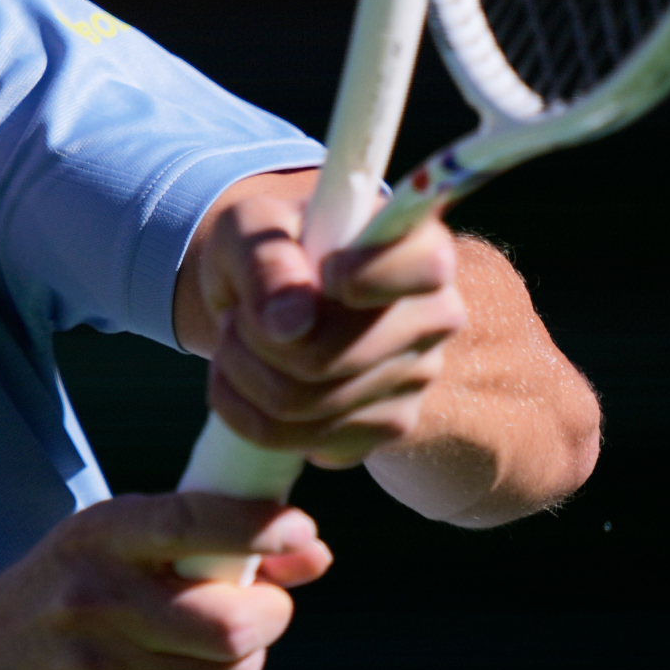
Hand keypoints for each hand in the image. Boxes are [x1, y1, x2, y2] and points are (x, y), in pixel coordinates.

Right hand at [0, 492, 331, 669]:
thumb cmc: (64, 602)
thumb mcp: (111, 550)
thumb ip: (207, 543)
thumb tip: (316, 552)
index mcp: (94, 537)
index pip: (191, 523)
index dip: (259, 528)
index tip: (301, 533)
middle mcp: (90, 600)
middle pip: (227, 625)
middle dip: (268, 619)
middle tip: (266, 611)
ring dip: (243, 666)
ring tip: (220, 652)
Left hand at [185, 170, 469, 469]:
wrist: (264, 297)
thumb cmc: (265, 249)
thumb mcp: (248, 228)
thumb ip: (265, 259)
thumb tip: (289, 323)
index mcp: (416, 247)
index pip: (425, 266)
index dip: (362, 276)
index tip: (321, 273)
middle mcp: (434, 315)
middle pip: (332, 356)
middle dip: (255, 341)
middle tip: (235, 316)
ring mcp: (417, 376)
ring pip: (308, 405)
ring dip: (243, 376)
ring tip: (236, 344)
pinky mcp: (390, 424)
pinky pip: (309, 442)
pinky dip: (252, 416)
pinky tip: (250, 382)